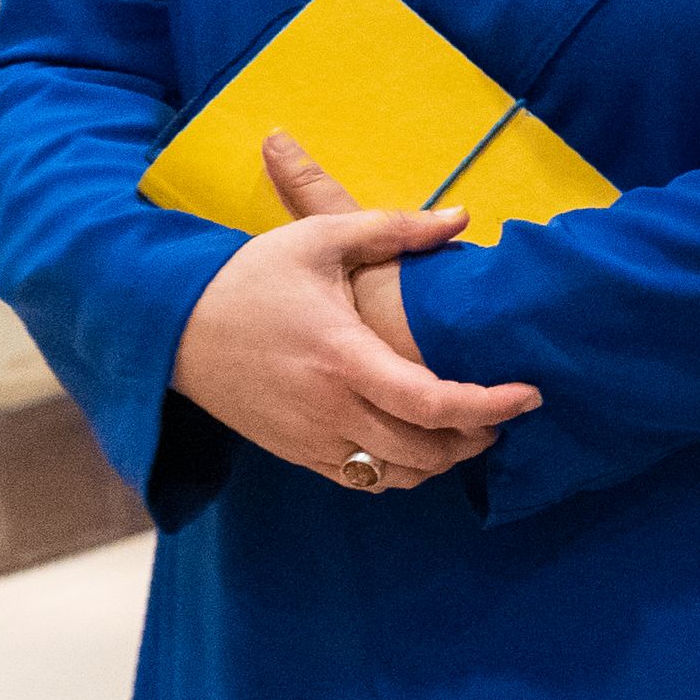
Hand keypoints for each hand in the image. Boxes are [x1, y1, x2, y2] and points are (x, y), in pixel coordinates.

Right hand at [168, 151, 534, 490]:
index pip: (431, 401)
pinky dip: (402, 472)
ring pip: (397, 476)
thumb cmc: (249, 277)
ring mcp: (310, 438)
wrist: (170, 326)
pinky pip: (362, 480)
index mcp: (341, 356)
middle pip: (425, 451)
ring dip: (443, 461)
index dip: (489, 405)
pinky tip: (420, 442)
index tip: (529, 394)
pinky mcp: (295, 453)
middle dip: (477, 438)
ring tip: (471, 428)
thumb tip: (463, 218)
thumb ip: (395, 228)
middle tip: (505, 411)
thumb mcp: (318, 240)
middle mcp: (328, 407)